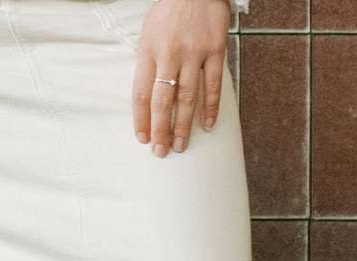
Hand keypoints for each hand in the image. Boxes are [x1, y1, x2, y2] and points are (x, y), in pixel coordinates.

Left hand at [132, 0, 230, 156]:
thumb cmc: (170, 11)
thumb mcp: (149, 34)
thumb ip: (149, 64)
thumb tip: (147, 100)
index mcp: (148, 51)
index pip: (141, 94)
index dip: (141, 120)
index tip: (143, 139)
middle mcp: (169, 54)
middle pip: (162, 102)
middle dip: (160, 131)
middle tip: (161, 151)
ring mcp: (193, 52)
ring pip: (187, 98)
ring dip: (183, 126)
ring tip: (181, 146)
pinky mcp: (215, 49)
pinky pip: (213, 85)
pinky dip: (211, 108)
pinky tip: (208, 125)